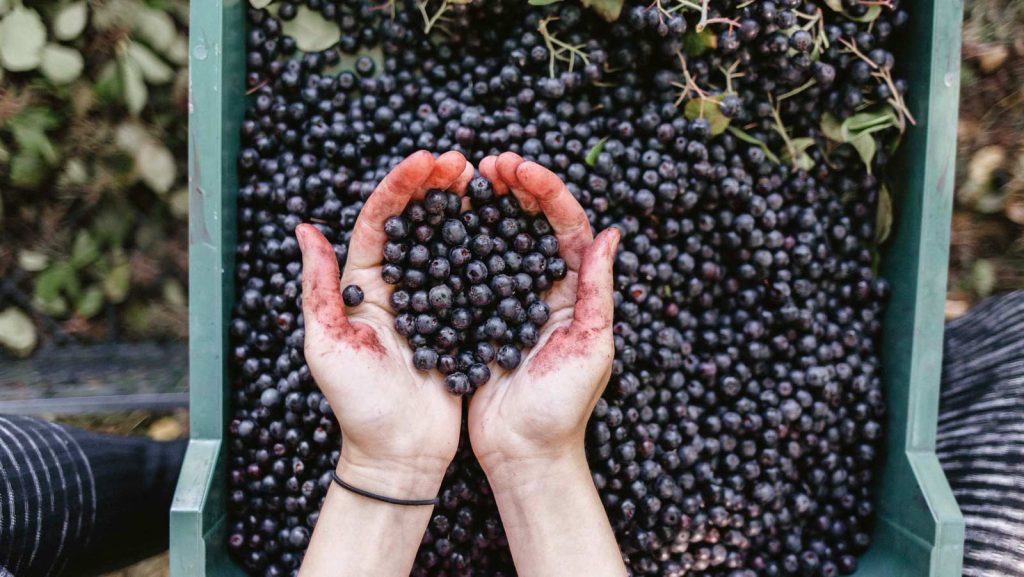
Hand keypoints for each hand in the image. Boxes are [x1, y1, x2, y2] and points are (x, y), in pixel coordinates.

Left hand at [296, 150, 473, 495]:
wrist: (399, 454)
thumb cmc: (357, 406)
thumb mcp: (327, 345)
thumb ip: (319, 289)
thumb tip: (305, 229)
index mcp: (363, 286)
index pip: (379, 220)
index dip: (401, 186)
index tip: (427, 159)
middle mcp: (395, 287)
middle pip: (415, 222)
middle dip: (435, 186)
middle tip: (463, 162)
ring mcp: (429, 303)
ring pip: (446, 242)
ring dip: (463, 209)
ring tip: (484, 182)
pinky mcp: (457, 322)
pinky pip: (472, 278)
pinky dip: (486, 249)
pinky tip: (505, 228)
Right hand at [467, 152, 620, 482]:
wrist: (523, 453)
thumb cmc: (562, 408)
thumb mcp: (591, 347)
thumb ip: (597, 290)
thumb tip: (610, 233)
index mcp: (576, 290)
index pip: (566, 225)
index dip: (544, 191)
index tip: (516, 168)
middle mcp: (546, 288)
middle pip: (532, 223)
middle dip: (513, 188)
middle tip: (486, 163)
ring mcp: (512, 302)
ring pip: (499, 239)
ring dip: (484, 207)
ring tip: (462, 180)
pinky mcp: (482, 318)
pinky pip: (471, 271)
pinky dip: (459, 243)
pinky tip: (440, 223)